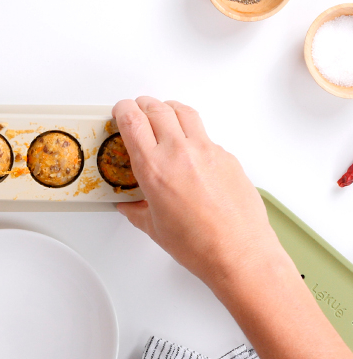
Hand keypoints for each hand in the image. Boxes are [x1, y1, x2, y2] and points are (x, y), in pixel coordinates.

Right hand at [113, 97, 283, 289]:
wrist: (239, 253)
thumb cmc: (200, 245)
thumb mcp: (154, 228)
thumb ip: (137, 211)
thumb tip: (130, 206)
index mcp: (154, 168)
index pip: (132, 120)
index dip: (122, 110)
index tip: (120, 111)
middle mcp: (179, 153)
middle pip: (157, 108)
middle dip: (142, 105)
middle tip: (137, 110)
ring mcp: (206, 151)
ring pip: (184, 112)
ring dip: (168, 109)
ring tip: (163, 115)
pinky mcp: (227, 156)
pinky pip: (205, 134)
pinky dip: (192, 133)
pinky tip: (189, 148)